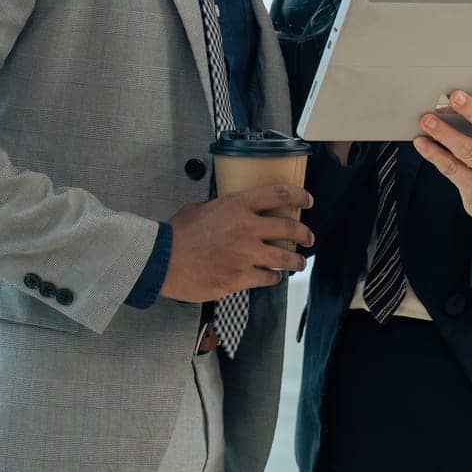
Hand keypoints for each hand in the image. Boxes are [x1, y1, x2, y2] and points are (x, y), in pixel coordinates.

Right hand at [160, 184, 314, 302]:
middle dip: (304, 234)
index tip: (307, 200)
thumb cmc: (176, 233)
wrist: (163, 260)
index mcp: (236, 205)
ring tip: (298, 263)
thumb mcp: (199, 208)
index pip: (277, 194)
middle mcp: (247, 228)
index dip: (297, 196)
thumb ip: (219, 208)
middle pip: (289, 228)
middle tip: (308, 238)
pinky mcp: (242, 277)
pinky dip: (273, 277)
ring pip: (285, 258)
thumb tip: (228, 211)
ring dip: (295, 261)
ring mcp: (247, 255)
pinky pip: (268, 278)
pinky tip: (272, 277)